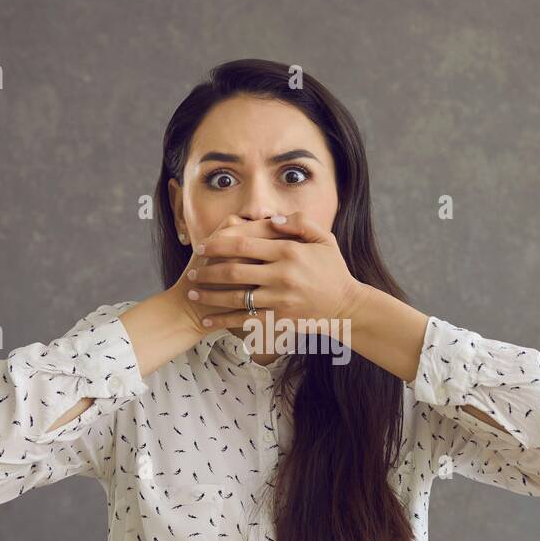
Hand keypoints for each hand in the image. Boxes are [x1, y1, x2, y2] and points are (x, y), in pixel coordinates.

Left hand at [185, 211, 364, 329]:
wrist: (347, 307)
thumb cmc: (333, 270)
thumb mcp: (324, 238)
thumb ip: (300, 223)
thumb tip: (271, 218)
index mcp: (289, 252)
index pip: (244, 245)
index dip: (219, 244)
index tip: (202, 246)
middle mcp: (282, 275)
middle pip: (234, 271)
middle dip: (208, 270)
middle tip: (192, 270)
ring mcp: (280, 299)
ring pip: (235, 297)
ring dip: (210, 295)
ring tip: (193, 292)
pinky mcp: (279, 320)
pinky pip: (245, 321)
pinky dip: (223, 322)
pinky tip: (207, 321)